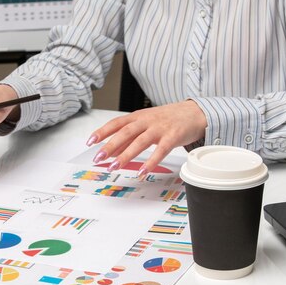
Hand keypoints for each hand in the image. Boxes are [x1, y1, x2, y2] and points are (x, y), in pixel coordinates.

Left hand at [86, 100, 206, 172]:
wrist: (194, 112)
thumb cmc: (167, 119)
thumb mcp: (145, 125)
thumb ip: (128, 138)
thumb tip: (110, 151)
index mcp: (138, 117)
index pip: (116, 123)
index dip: (102, 131)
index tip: (90, 142)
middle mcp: (146, 121)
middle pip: (125, 132)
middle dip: (110, 146)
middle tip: (98, 158)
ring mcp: (159, 128)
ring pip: (140, 141)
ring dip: (125, 155)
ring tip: (114, 167)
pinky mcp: (173, 136)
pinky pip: (160, 151)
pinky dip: (151, 162)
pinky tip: (142, 172)